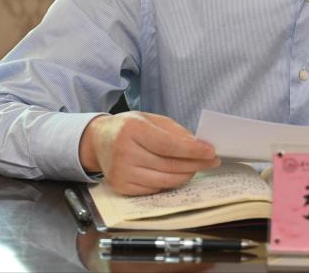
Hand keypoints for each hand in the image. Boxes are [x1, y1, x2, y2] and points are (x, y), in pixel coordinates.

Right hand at [79, 111, 219, 195]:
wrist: (98, 140)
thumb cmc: (128, 127)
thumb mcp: (151, 119)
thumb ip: (175, 132)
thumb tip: (199, 146)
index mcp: (132, 130)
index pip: (169, 145)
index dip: (192, 151)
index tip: (211, 152)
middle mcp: (124, 152)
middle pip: (169, 165)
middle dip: (195, 164)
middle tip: (211, 161)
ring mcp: (121, 173)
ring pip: (164, 180)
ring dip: (186, 175)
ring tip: (197, 168)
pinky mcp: (122, 187)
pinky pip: (154, 189)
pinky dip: (170, 183)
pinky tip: (178, 174)